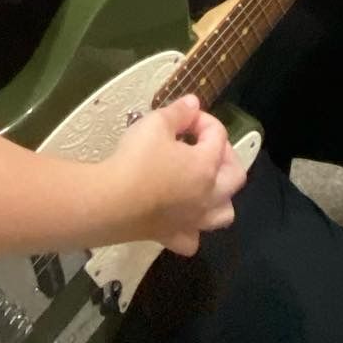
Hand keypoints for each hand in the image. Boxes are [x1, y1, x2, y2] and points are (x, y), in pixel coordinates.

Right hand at [108, 95, 245, 255]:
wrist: (108, 203)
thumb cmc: (135, 160)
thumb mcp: (155, 124)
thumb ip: (178, 112)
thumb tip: (193, 103)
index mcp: (207, 165)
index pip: (218, 136)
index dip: (203, 120)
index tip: (185, 115)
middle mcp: (207, 195)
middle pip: (235, 176)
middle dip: (226, 156)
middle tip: (204, 145)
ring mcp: (192, 220)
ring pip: (223, 213)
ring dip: (220, 197)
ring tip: (204, 184)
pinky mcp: (171, 237)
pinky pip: (191, 239)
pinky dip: (192, 230)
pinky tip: (180, 219)